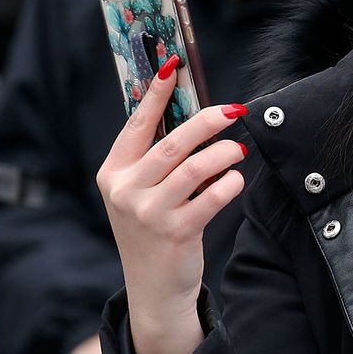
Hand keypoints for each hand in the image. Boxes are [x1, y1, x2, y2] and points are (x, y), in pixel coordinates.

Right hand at [96, 54, 246, 353]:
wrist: (154, 288)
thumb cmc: (155, 227)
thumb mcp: (143, 192)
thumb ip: (159, 158)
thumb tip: (197, 112)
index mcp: (113, 172)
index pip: (137, 124)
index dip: (156, 93)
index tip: (173, 65)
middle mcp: (125, 191)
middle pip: (170, 143)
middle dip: (205, 121)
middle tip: (233, 110)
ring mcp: (147, 214)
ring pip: (192, 168)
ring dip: (222, 153)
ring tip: (239, 149)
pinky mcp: (173, 234)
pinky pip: (209, 198)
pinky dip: (228, 184)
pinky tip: (235, 180)